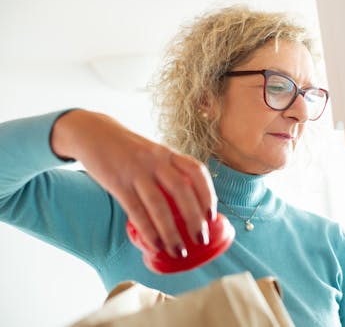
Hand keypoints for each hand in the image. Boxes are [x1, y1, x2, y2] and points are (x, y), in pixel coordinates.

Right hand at [51, 109, 216, 258]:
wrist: (92, 132)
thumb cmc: (127, 150)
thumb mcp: (152, 154)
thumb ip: (167, 172)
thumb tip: (184, 207)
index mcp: (168, 153)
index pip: (196, 171)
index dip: (208, 194)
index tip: (212, 216)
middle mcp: (156, 160)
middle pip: (182, 190)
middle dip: (194, 218)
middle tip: (200, 240)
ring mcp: (137, 170)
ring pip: (159, 204)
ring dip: (171, 231)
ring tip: (179, 251)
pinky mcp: (118, 182)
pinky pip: (136, 210)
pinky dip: (148, 230)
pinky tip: (156, 245)